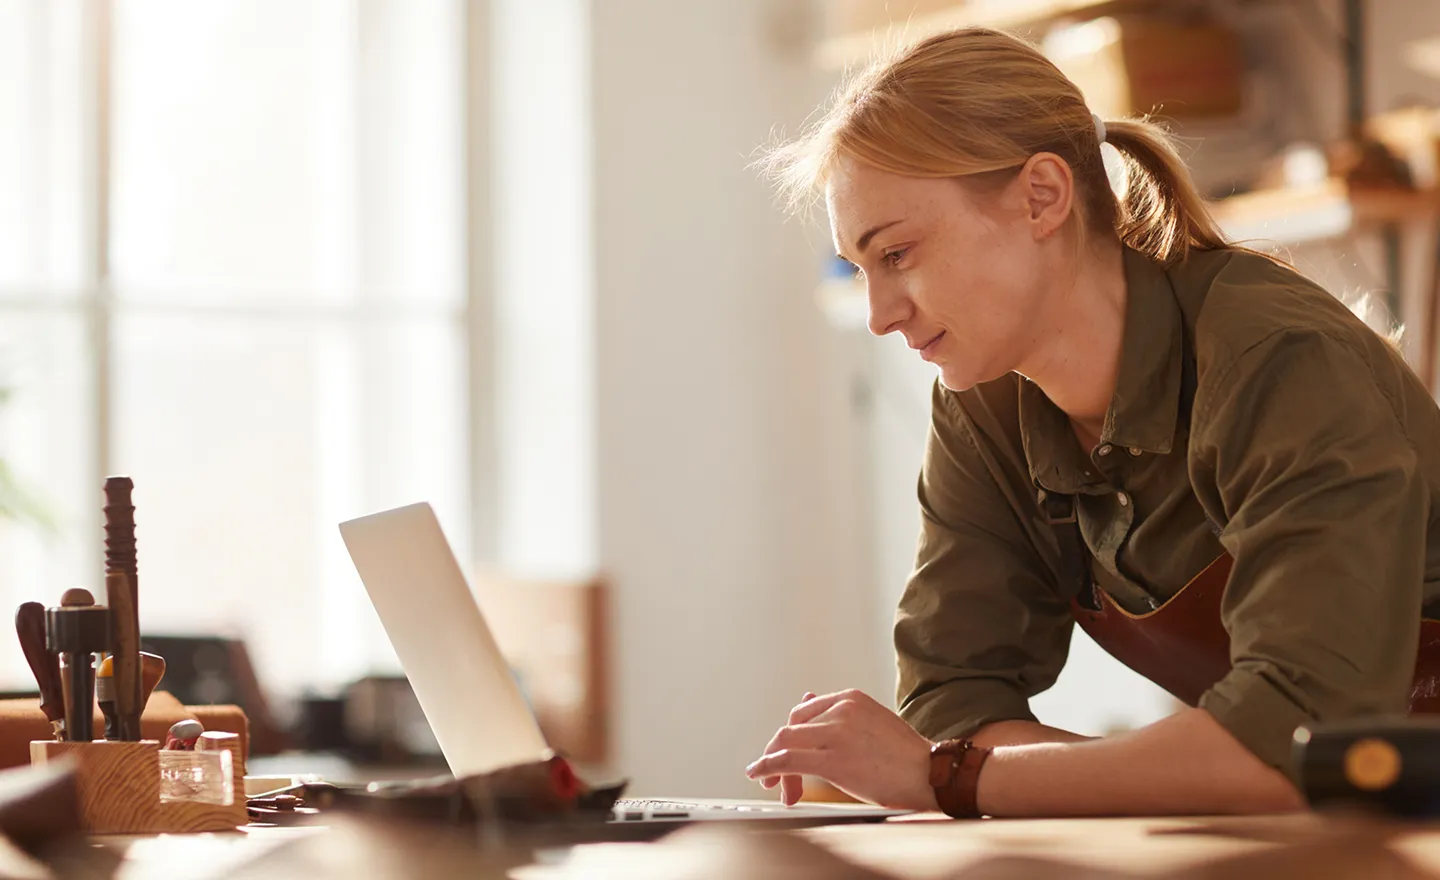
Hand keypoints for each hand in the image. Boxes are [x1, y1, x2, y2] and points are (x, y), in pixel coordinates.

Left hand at [745, 689, 938, 809]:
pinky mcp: (831, 760)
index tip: (786, 754)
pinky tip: (760, 775)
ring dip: (772, 764)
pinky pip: (786, 760)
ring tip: (772, 783)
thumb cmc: (904, 756)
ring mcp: (835, 733)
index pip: (804, 712)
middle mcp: (840, 709)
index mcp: (850, 698)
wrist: (930, 774)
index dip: (791, 735)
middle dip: (778, 751)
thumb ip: (838, 715)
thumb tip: (805, 699)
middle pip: (791, 727)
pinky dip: (767, 767)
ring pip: (784, 742)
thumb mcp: (870, 722)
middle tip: (775, 776)